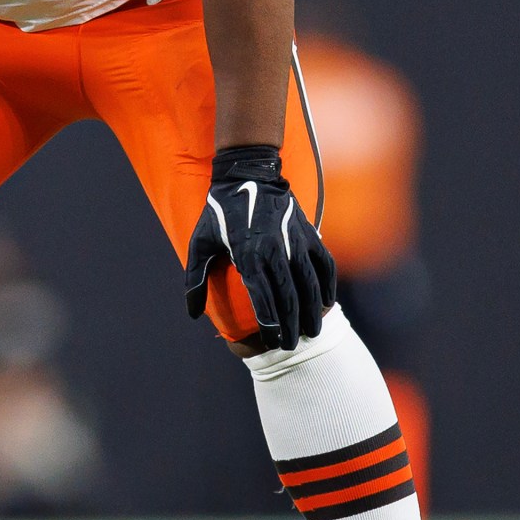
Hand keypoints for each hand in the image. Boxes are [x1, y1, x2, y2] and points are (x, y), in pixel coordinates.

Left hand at [183, 145, 335, 350]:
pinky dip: (328, 284)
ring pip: (309, 284)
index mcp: (247, 255)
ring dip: (312, 311)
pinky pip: (324, 263)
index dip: (269, 324)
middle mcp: (274, 251)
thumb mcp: (200, 243)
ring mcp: (295, 242)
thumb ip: (195, 279)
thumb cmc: (219, 212)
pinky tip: (327, 301)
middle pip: (288, 297)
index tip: (272, 341)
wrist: (248, 173)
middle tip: (291, 345)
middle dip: (291, 325)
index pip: (263, 299)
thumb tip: (192, 313)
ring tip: (312, 331)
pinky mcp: (309, 233)